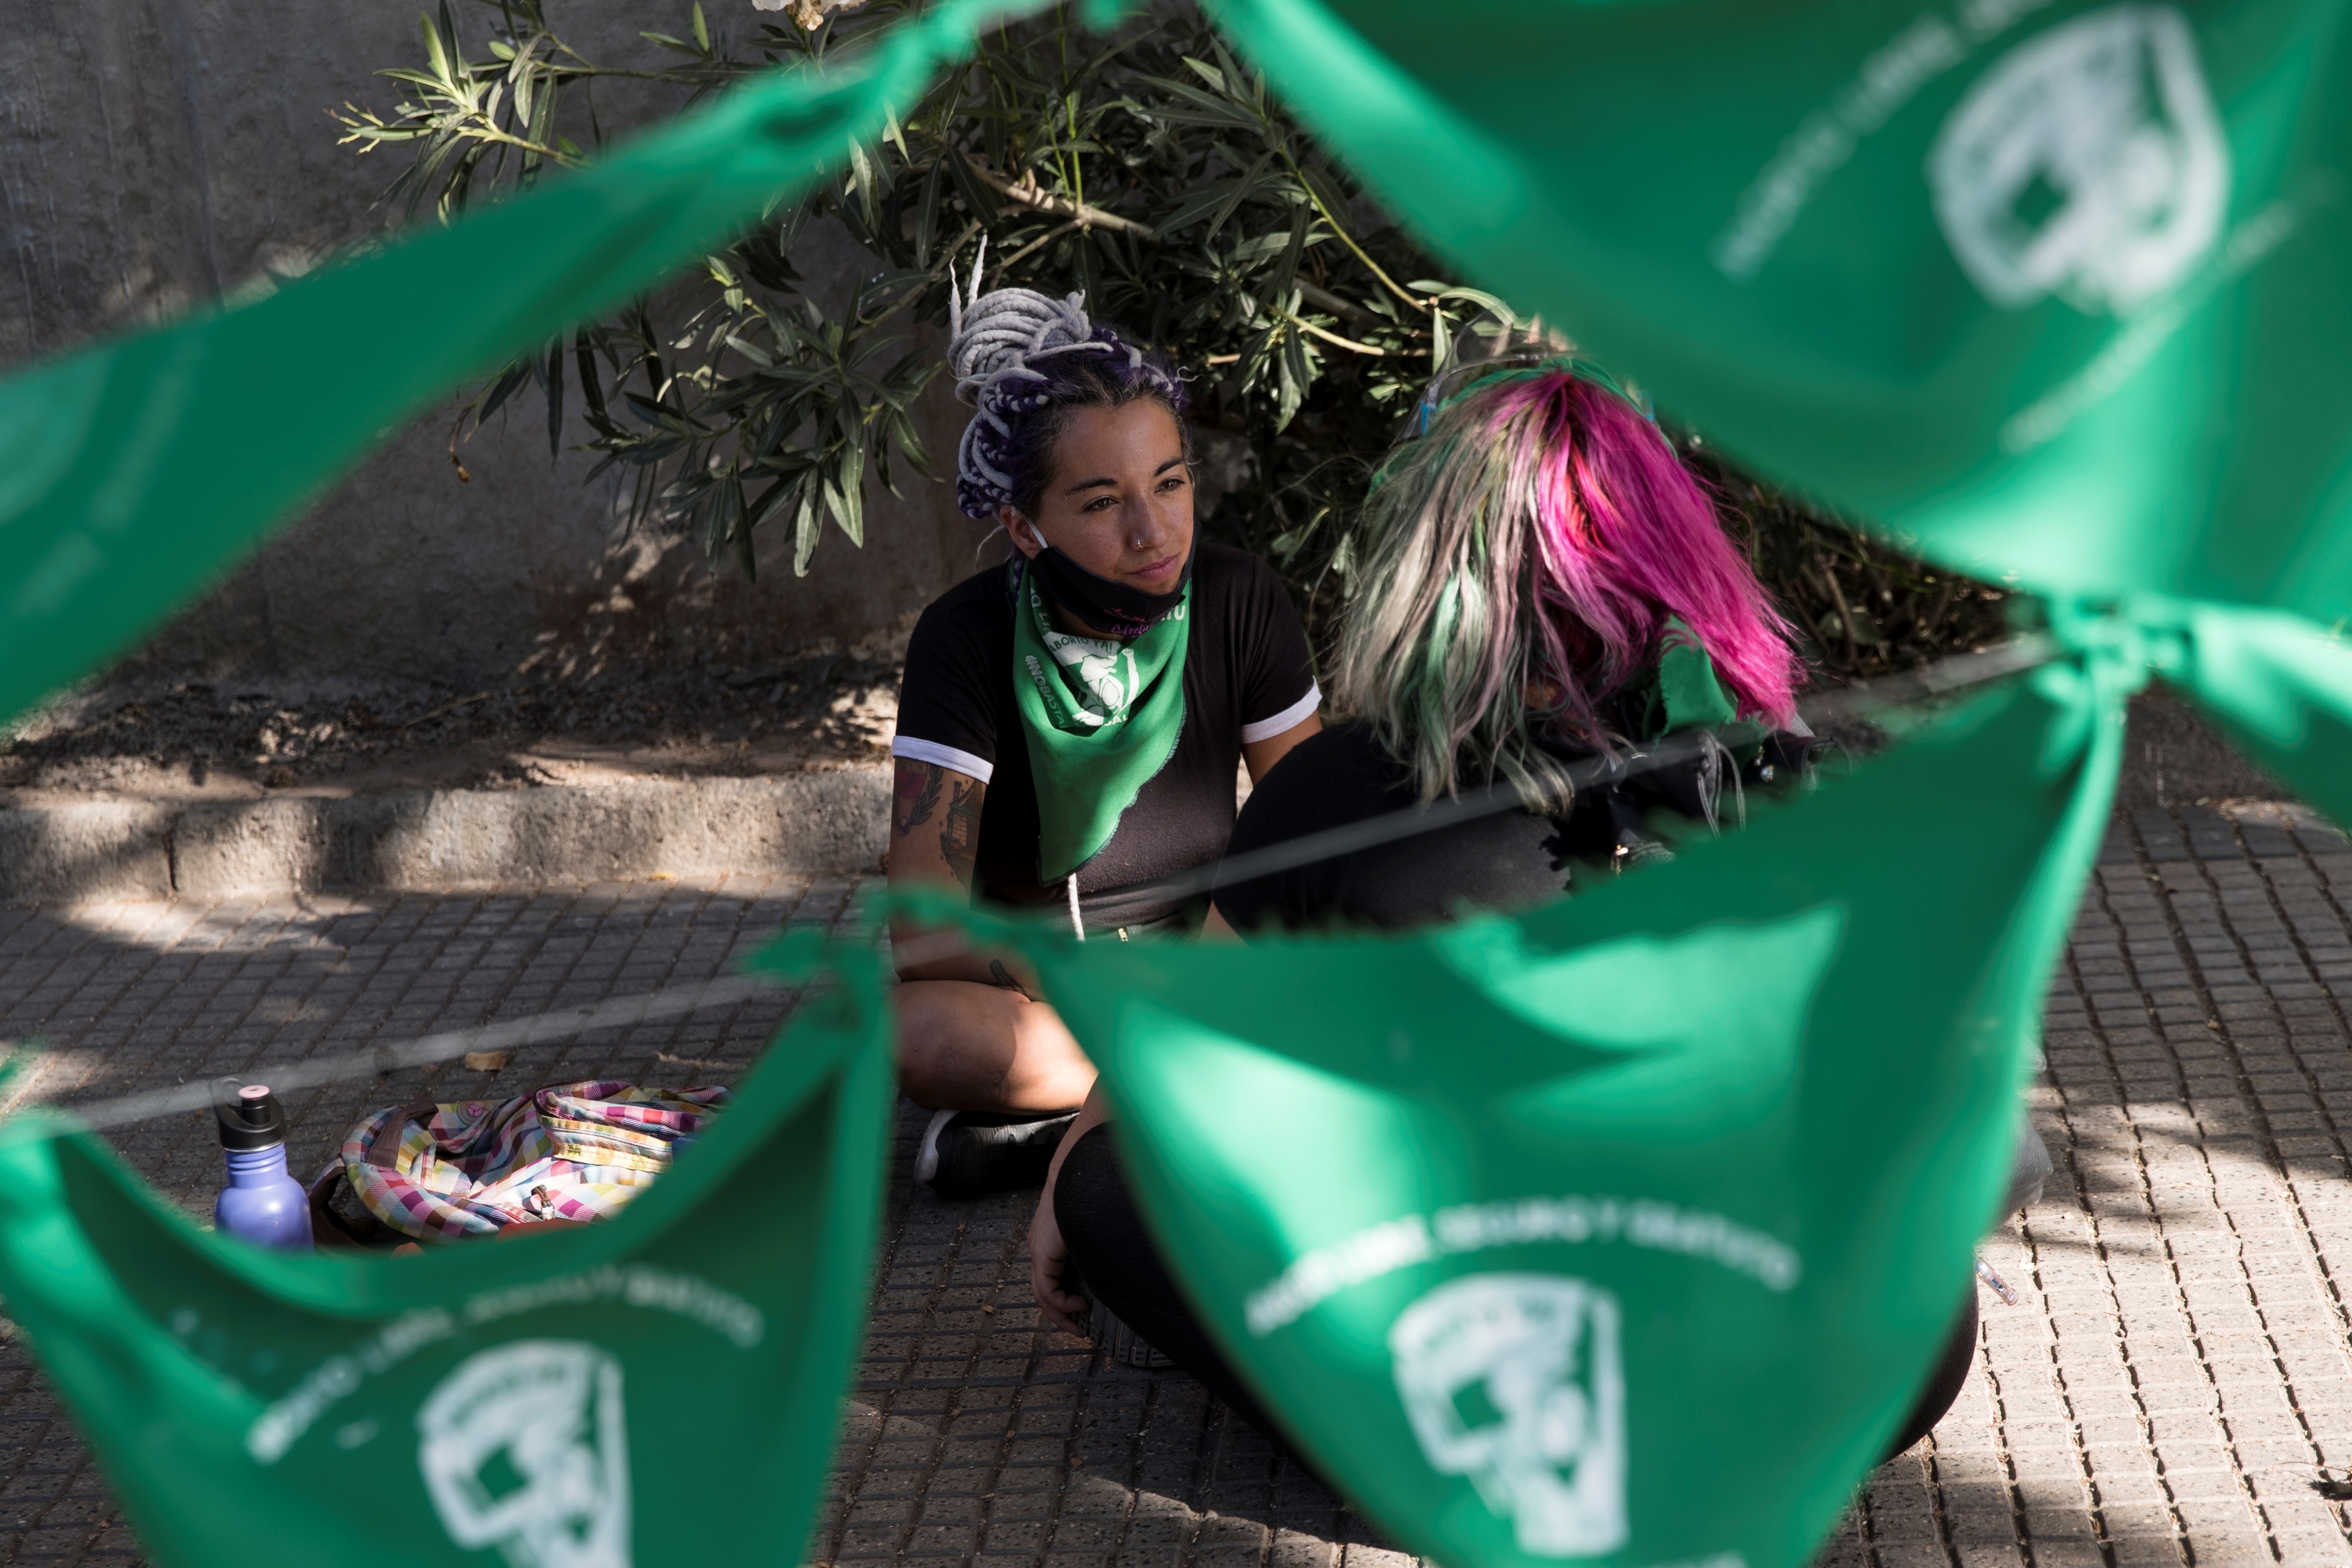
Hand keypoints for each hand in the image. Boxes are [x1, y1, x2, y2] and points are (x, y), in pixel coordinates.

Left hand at [1029, 1187, 1087, 1334]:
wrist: (1078, 1173)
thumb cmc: (1092, 1194)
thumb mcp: (1094, 1230)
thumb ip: (1098, 1247)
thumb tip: (1119, 1258)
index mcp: (1052, 1241)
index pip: (1053, 1277)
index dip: (1065, 1298)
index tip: (1083, 1310)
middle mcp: (1042, 1248)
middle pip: (1045, 1290)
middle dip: (1061, 1314)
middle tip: (1077, 1330)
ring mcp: (1040, 1251)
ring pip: (1043, 1294)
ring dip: (1060, 1314)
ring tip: (1077, 1326)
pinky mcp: (1042, 1253)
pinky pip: (1046, 1290)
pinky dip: (1061, 1303)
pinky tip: (1079, 1306)